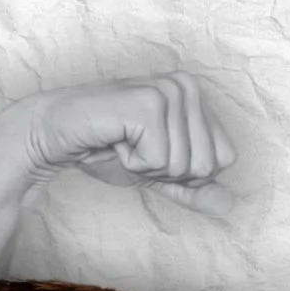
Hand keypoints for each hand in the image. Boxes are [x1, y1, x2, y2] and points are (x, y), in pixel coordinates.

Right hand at [12, 71, 238, 221]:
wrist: (60, 137)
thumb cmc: (107, 148)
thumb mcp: (158, 173)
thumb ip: (193, 188)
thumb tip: (229, 205)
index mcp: (196, 96)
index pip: (224, 159)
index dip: (187, 172)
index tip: (153, 151)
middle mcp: (187, 85)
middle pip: (205, 167)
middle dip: (166, 171)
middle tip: (135, 147)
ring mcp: (169, 91)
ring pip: (183, 165)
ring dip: (147, 167)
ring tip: (124, 142)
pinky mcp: (149, 103)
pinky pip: (160, 161)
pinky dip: (133, 163)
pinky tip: (116, 140)